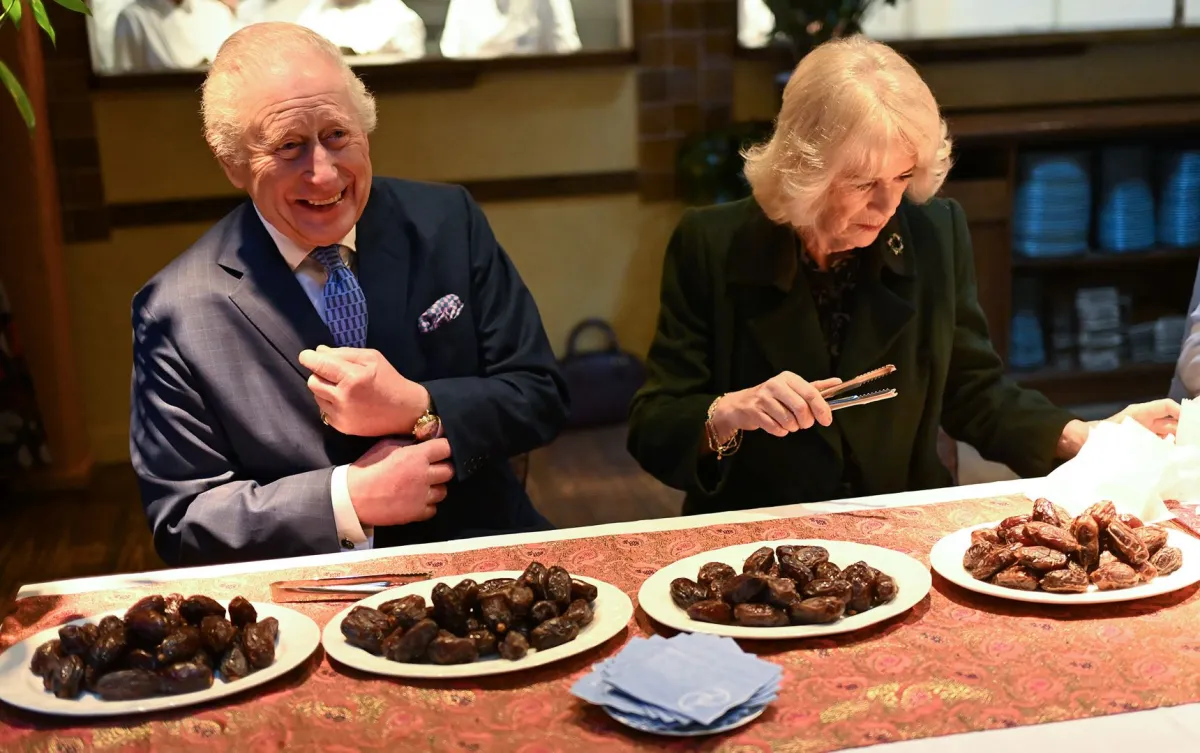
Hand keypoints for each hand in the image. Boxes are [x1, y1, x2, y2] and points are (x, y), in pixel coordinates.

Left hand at [299, 345, 427, 436]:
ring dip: (324, 389)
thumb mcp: (371, 358)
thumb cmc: (389, 380)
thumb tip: (319, 351)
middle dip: (319, 374)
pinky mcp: (341, 427)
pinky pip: (324, 410)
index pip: (318, 364)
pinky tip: (346, 401)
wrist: (405, 412)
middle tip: (333, 373)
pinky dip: (330, 403)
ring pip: (316, 396)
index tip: (307, 355)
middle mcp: (343, 397)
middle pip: (312, 381)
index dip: (309, 358)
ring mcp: (341, 415)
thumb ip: (343, 353)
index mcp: (352, 377)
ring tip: (342, 388)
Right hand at [345, 438, 454, 526]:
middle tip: (432, 469)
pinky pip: (433, 508)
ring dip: (436, 488)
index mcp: (417, 455)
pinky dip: (427, 505)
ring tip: (423, 487)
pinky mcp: (417, 513)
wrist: (353, 496)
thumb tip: (424, 441)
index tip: (441, 450)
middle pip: (449, 470)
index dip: (445, 448)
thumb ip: (408, 443)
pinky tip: (416, 500)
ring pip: (444, 491)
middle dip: (442, 468)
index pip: (447, 448)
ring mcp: (422, 496)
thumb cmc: (368, 468)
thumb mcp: (387, 446)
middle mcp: (424, 475)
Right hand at [709, 371, 842, 440]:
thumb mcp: (793, 388)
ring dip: (792, 427)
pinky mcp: (754, 412)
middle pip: (801, 408)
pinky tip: (777, 426)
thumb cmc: (772, 397)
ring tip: (788, 423)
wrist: (741, 404)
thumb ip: (815, 387)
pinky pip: (775, 428)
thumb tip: (838, 382)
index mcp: (788, 378)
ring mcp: (762, 399)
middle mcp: (775, 385)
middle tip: (804, 423)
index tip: (827, 420)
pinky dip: (781, 431)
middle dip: (806, 422)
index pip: (811, 393)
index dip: (822, 409)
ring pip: (788, 421)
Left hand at [1056, 398, 1180, 458]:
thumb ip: (1142, 435)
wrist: (1080, 443)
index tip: (1192, 424)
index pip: (1166, 406)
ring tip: (1188, 452)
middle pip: (1171, 422)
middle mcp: (1144, 421)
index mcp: (1140, 413)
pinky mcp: (1140, 445)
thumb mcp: (1121, 432)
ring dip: (1178, 442)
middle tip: (1193, 442)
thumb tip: (1168, 440)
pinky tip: (1174, 460)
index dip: (1181, 411)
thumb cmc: (1098, 434)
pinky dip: (1167, 451)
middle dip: (1184, 430)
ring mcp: (1143, 433)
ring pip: (1167, 435)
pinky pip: (1158, 446)